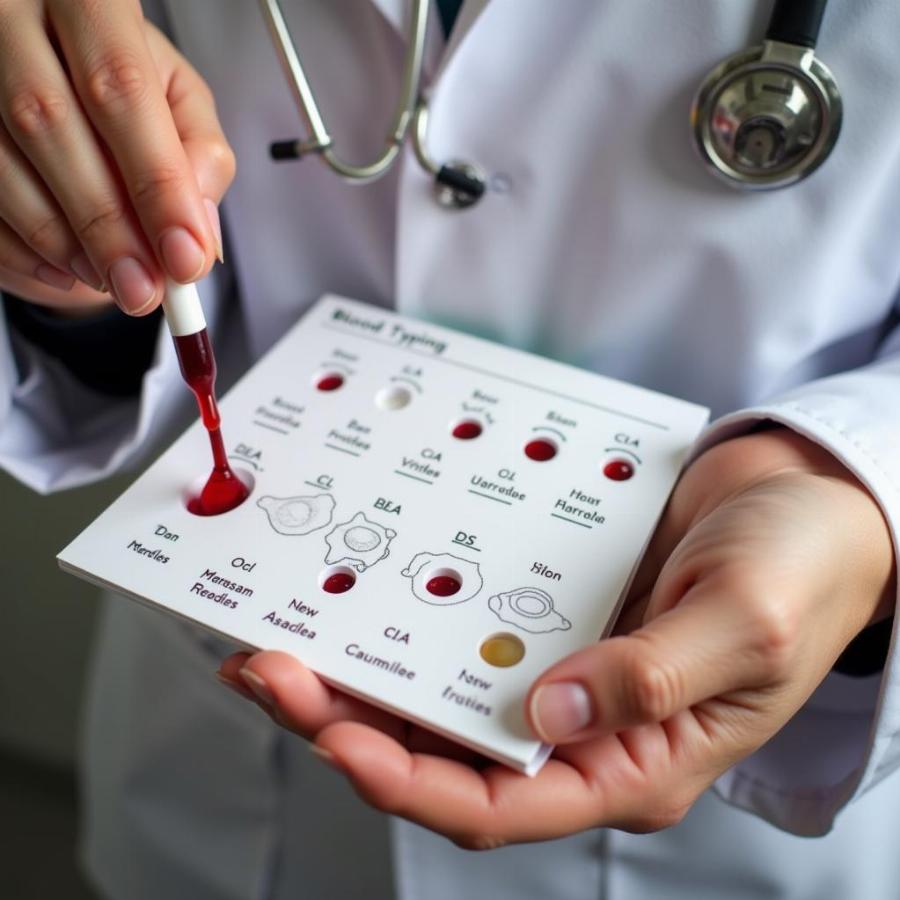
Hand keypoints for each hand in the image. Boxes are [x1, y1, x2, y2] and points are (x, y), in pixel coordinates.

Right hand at [0, 1, 234, 314]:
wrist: (51, 69)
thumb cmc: (118, 81)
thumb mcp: (177, 101)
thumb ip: (200, 154)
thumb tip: (199, 225)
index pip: (122, 88)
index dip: (157, 183)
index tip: (186, 255)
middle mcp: (8, 17)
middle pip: (51, 124)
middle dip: (108, 226)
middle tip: (145, 288)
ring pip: (0, 163)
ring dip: (64, 241)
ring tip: (114, 279)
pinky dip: (25, 249)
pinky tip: (68, 268)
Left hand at [218, 429, 894, 847]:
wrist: (804, 503)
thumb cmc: (799, 570)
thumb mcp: (744, 626)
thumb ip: (651, 679)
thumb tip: (546, 713)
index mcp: (638, 760)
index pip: (506, 803)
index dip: (413, 780)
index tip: (336, 736)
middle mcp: (587, 727)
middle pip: (451, 752)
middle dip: (353, 721)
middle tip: (272, 673)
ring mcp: (563, 670)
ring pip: (445, 694)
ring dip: (366, 672)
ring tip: (286, 640)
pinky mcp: (550, 616)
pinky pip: (468, 629)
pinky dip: (414, 619)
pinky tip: (364, 597)